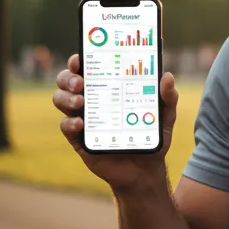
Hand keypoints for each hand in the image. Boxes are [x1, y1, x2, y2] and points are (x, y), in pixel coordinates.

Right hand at [52, 54, 179, 192]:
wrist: (144, 170)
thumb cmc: (150, 137)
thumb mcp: (164, 117)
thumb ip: (168, 98)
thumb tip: (168, 77)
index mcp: (108, 89)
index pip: (87, 68)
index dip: (79, 60)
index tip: (81, 58)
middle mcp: (91, 100)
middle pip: (67, 81)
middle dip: (68, 77)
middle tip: (80, 82)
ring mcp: (83, 119)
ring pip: (60, 99)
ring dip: (65, 97)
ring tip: (80, 101)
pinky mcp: (79, 139)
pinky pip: (65, 126)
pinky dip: (69, 123)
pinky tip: (81, 123)